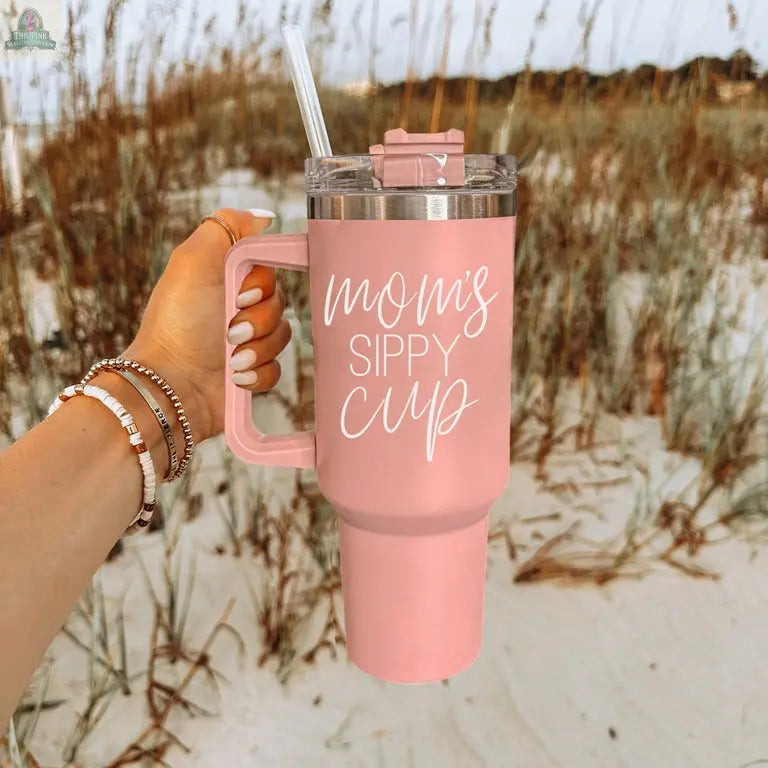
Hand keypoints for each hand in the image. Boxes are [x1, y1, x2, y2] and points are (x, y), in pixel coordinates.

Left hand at [124, 208, 290, 442]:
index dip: (262, 285)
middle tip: (231, 331)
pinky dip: (258, 373)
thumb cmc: (178, 323)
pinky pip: (278, 369)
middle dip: (258, 320)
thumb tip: (264, 217)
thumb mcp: (192, 261)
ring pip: (283, 337)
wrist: (171, 386)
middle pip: (279, 304)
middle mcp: (236, 308)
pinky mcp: (251, 374)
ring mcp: (245, 343)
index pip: (269, 271)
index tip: (240, 295)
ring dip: (258, 349)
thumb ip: (226, 227)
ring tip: (232, 360)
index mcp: (224, 280)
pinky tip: (236, 377)